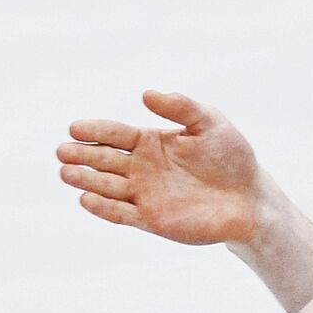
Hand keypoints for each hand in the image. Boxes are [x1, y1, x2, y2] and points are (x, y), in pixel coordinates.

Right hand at [58, 90, 260, 245]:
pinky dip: (103, 208)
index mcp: (150, 142)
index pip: (116, 134)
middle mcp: (142, 168)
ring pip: (107, 186)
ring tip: (67, 172)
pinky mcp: (152, 219)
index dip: (96, 131)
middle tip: (63, 151)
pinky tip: (86, 199)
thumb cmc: (232, 158)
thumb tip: (146, 94)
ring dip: (86, 180)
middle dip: (82, 155)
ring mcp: (144, 194)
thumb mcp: (210, 123)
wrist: (250, 198)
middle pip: (104, 160)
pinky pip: (121, 213)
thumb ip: (180, 107)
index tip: (75, 128)